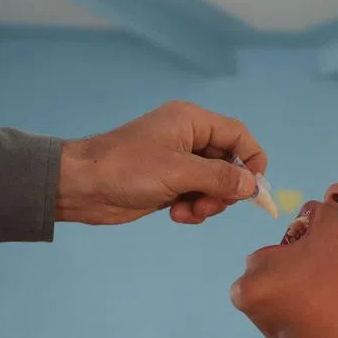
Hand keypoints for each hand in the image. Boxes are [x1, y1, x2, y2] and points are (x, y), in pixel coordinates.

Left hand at [57, 101, 267, 226]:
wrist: (83, 186)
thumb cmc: (128, 169)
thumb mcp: (179, 171)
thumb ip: (220, 178)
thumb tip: (253, 186)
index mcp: (192, 122)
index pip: (238, 136)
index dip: (252, 160)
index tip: (254, 189)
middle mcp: (187, 139)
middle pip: (228, 164)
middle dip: (224, 190)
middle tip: (209, 206)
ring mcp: (177, 163)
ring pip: (212, 185)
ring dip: (207, 203)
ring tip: (187, 212)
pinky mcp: (167, 185)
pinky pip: (195, 197)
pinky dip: (192, 209)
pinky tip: (175, 215)